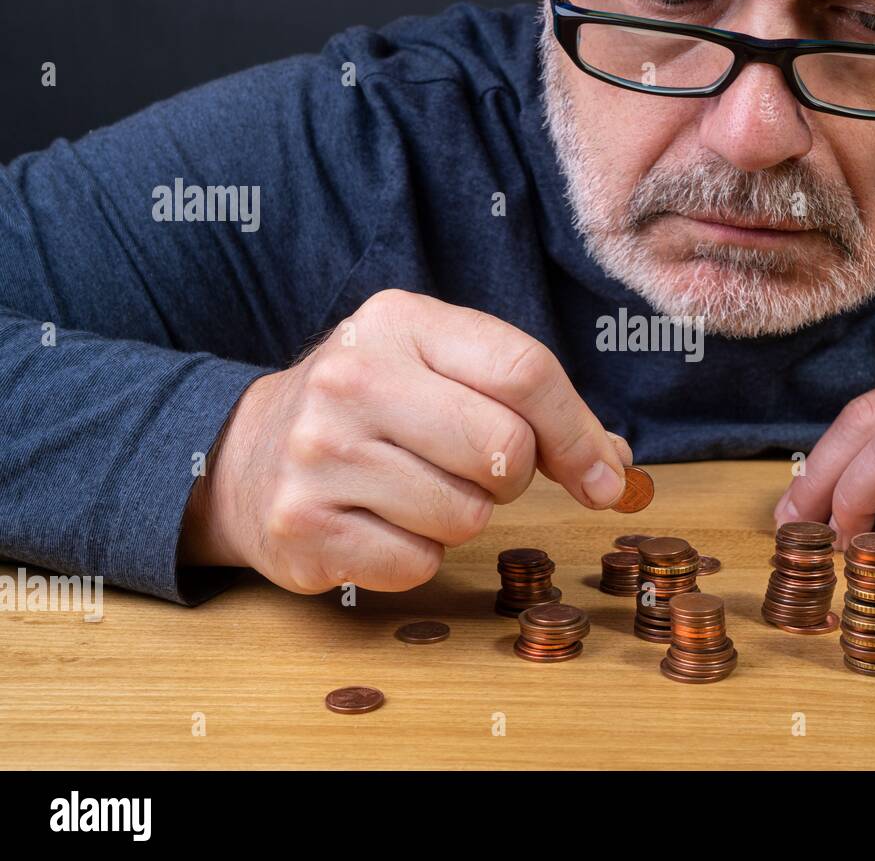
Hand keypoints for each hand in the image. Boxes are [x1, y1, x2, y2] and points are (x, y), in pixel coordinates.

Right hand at [181, 289, 631, 592]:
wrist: (247, 452)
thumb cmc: (375, 409)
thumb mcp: (444, 371)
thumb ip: (534, 405)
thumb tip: (615, 470)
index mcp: (402, 322)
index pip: (525, 372)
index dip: (578, 434)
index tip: (601, 476)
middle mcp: (353, 379)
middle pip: (505, 449)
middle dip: (511, 475)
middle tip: (474, 469)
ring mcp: (319, 454)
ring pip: (466, 516)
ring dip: (461, 516)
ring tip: (415, 488)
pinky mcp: (302, 527)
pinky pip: (418, 564)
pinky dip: (416, 555)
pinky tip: (380, 522)